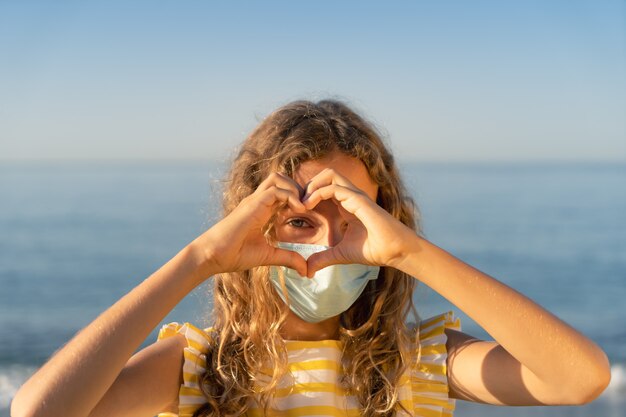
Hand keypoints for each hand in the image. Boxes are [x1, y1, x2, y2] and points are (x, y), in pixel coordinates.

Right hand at [192, 173, 308, 278]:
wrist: (213, 256)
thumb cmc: (234, 255)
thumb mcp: (268, 256)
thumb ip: (288, 258)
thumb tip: (306, 270)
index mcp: (262, 209)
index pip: (283, 192)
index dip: (299, 198)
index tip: (311, 212)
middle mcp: (258, 201)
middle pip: (282, 179)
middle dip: (299, 188)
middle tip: (310, 206)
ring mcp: (254, 200)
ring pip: (278, 178)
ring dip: (295, 189)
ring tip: (304, 207)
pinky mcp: (252, 204)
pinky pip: (275, 190)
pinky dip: (291, 196)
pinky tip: (299, 210)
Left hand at [301, 168, 415, 275]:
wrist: (394, 252)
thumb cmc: (373, 250)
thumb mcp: (340, 255)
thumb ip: (323, 258)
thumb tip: (307, 270)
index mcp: (346, 204)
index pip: (324, 188)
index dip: (308, 195)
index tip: (295, 210)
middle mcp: (350, 196)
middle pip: (325, 175)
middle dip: (307, 185)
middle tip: (296, 203)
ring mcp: (355, 195)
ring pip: (329, 174)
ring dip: (311, 185)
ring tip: (301, 203)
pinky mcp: (358, 199)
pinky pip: (333, 188)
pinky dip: (317, 193)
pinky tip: (308, 206)